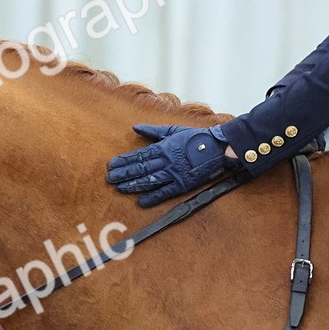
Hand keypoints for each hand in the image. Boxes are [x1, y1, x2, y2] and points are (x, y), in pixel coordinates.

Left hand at [107, 124, 238, 207]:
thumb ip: (153, 131)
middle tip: (109, 179)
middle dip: (124, 174)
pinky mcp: (183, 184)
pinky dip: (153, 198)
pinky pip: (165, 193)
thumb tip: (135, 127)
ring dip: (133, 185)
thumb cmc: (195, 137)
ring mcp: (174, 173)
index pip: (138, 156)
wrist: (218, 147)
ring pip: (149, 180)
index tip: (111, 165)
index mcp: (163, 148)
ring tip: (119, 188)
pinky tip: (141, 202)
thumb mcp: (173, 130)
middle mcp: (166, 161)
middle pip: (140, 169)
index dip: (124, 161)